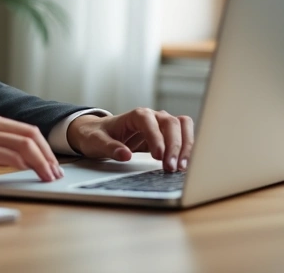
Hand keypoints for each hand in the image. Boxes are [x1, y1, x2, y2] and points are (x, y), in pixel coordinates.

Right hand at [0, 110, 62, 186]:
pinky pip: (11, 155)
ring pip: (26, 143)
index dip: (44, 147)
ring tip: (49, 177)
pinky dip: (27, 165)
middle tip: (56, 172)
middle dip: (49, 154)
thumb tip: (12, 160)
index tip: (52, 163)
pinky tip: (32, 175)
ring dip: (42, 161)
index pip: (26, 129)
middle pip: (32, 133)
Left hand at [67, 108, 193, 171]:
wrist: (99, 133)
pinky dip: (187, 148)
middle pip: (171, 123)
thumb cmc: (97, 135)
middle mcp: (153, 117)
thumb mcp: (96, 142)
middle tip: (171, 167)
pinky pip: (184, 137)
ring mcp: (162, 125)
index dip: (156, 137)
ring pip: (183, 127)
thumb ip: (110, 148)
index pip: (150, 121)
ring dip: (186, 146)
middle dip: (174, 145)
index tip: (158, 156)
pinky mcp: (167, 136)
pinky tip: (185, 164)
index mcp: (135, 115)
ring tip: (181, 167)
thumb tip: (125, 155)